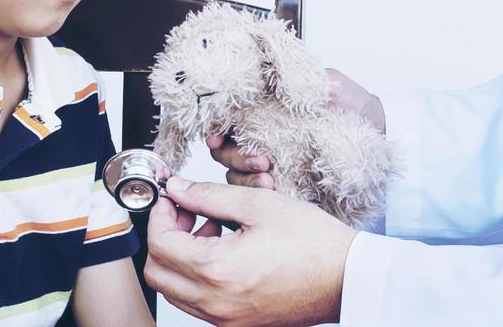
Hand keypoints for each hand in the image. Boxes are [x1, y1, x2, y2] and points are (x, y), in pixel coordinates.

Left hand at [144, 177, 356, 326]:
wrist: (345, 278)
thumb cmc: (313, 243)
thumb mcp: (258, 205)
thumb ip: (208, 195)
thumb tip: (178, 189)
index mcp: (217, 271)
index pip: (160, 244)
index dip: (160, 214)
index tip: (172, 198)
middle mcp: (216, 303)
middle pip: (157, 273)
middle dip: (164, 238)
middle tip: (186, 213)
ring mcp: (226, 319)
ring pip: (175, 291)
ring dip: (180, 258)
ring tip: (210, 229)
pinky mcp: (237, 324)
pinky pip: (198, 303)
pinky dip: (198, 277)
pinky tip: (224, 251)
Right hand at [206, 68, 384, 188]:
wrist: (384, 137)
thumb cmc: (357, 107)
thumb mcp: (331, 85)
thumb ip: (302, 79)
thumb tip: (275, 76)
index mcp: (265, 112)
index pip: (226, 122)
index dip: (215, 129)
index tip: (217, 135)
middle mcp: (264, 139)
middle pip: (224, 152)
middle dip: (234, 157)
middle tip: (261, 160)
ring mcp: (275, 166)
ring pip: (237, 177)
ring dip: (246, 179)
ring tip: (268, 180)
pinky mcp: (288, 188)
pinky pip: (262, 199)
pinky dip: (262, 197)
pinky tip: (275, 192)